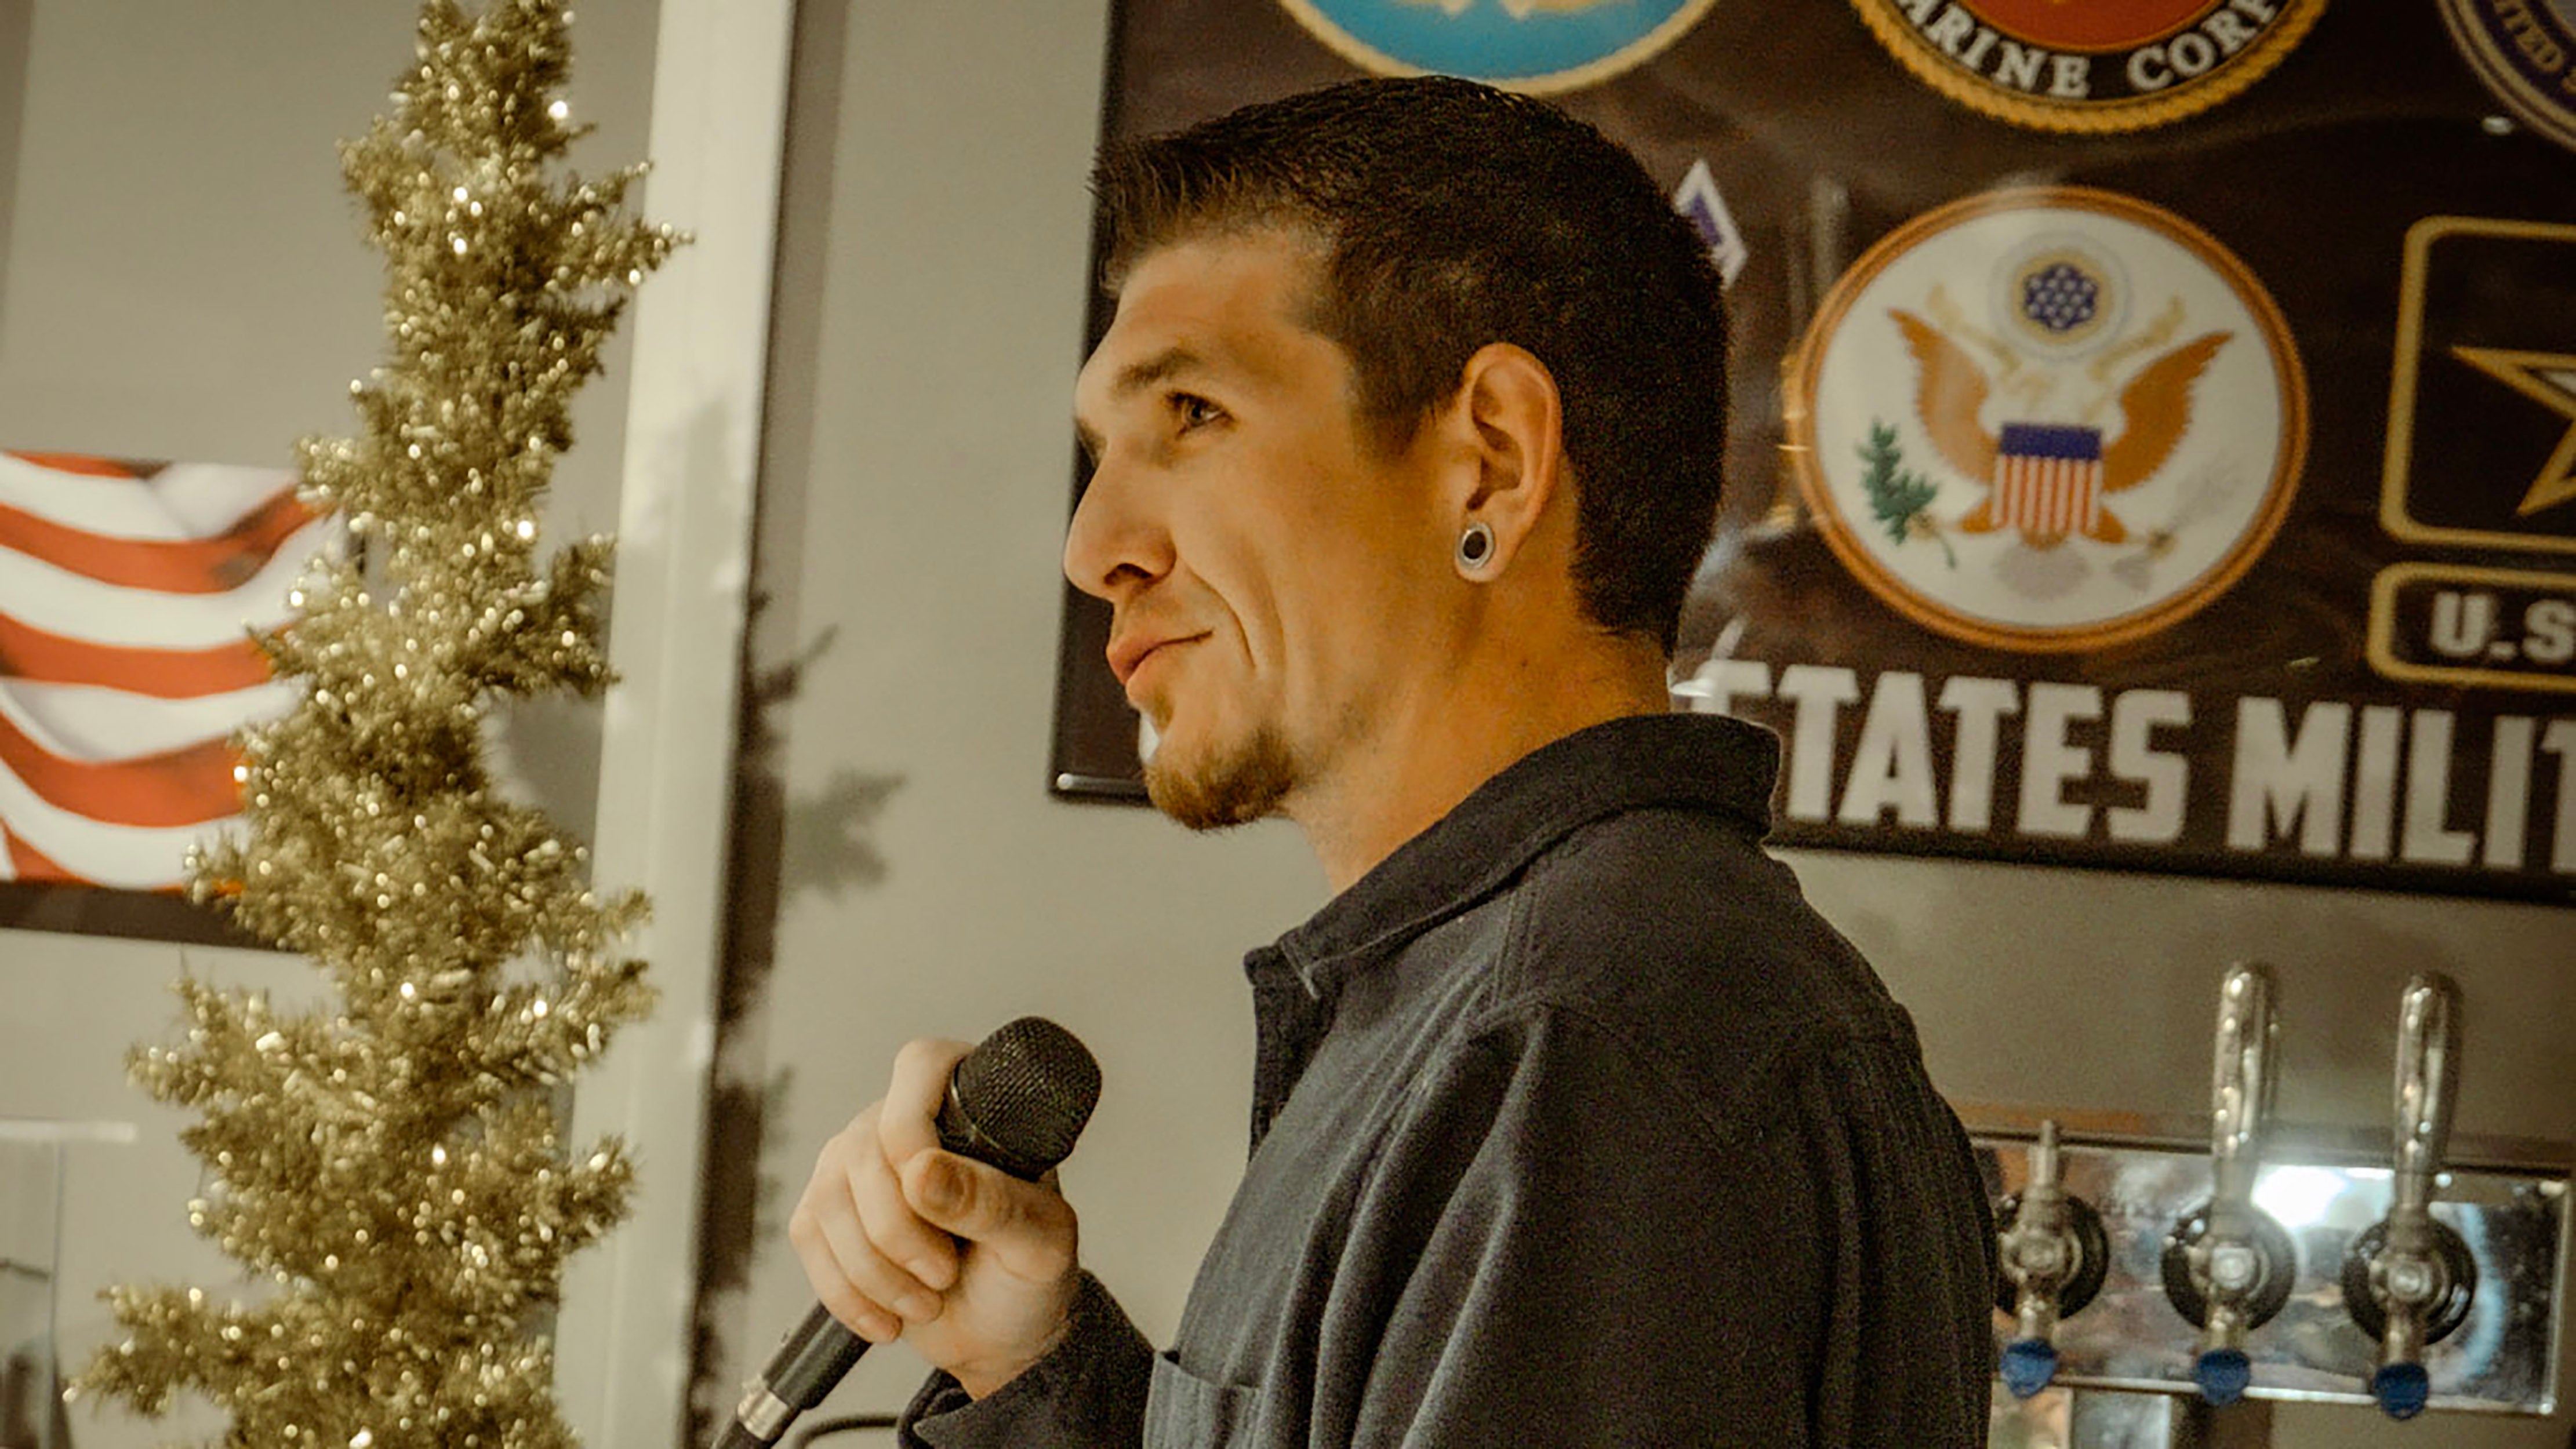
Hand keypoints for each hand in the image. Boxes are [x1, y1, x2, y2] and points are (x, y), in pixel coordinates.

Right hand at [789, 1037, 1083, 1397]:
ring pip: (829, 1200)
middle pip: (864, 1151)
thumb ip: (992, 1203)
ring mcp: (855, 1162)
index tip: (932, 1200)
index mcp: (969, 1100)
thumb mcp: (1037, 1242)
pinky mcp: (825, 1212)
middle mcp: (902, 1116)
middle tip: (946, 1275)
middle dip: (900, 1232)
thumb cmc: (1027, 1273)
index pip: (920, 1068)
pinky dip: (848, 1292)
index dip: (913, 1130)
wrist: (999, 1331)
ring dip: (875, 1271)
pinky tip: (889, 1317)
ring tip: (926, 1301)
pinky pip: (809, 1239)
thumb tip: (920, 1171)